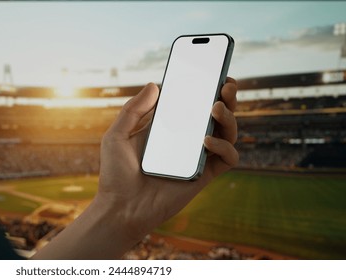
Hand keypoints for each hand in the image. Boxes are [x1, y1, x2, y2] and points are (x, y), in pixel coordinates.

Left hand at [97, 78, 238, 241]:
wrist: (120, 208)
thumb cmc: (116, 174)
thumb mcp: (117, 135)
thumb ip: (134, 110)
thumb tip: (155, 84)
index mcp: (168, 128)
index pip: (192, 103)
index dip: (205, 86)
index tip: (212, 68)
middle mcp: (186, 140)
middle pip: (216, 114)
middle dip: (226, 96)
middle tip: (226, 82)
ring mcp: (197, 157)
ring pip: (228, 132)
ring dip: (229, 116)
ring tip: (216, 106)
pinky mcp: (204, 175)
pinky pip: (228, 158)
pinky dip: (224, 146)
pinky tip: (207, 140)